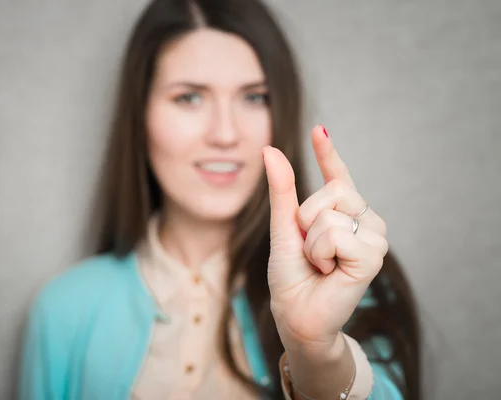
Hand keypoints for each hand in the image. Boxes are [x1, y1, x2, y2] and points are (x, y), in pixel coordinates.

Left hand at [264, 125, 387, 354]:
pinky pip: (336, 234)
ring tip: (321, 264)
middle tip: (312, 252)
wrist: (296, 315)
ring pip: (331, 213)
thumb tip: (270, 148)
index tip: (318, 129)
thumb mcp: (283, 228)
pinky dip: (321, 254)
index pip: (338, 176)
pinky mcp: (374, 255)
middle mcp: (364, 220)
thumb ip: (282, 190)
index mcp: (342, 213)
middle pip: (332, 190)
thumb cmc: (292, 276)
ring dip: (312, 243)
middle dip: (306, 220)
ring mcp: (373, 236)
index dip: (327, 152)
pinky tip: (330, 272)